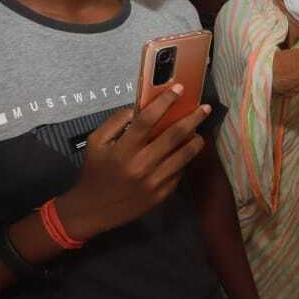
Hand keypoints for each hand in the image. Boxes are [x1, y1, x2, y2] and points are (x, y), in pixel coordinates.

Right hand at [57, 85, 209, 239]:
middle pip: (175, 135)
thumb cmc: (95, 172)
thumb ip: (115, 122)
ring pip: (185, 154)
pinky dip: (184, 159)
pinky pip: (180, 171)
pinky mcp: (162, 194)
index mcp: (124, 150)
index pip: (148, 119)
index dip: (165, 102)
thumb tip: (139, 108)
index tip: (179, 89)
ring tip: (199, 130)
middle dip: (193, 118)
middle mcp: (142, 165)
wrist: (94, 209)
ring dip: (196, 139)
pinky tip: (185, 151)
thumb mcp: (95, 142)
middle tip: (205, 108)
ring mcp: (154, 181)